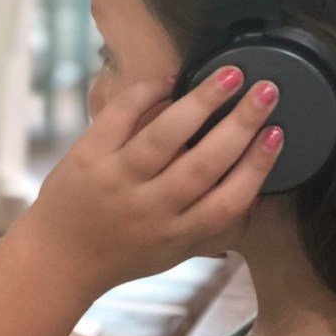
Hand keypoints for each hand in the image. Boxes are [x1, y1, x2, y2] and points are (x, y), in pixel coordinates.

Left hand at [11, 67, 281, 296]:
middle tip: (267, 90)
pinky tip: (170, 80)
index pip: (227, 201)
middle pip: (203, 164)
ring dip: (202, 102)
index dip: (257, 167)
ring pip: (165, 136)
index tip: (277, 134)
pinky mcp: (87, 157)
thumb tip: (255, 186)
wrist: (58, 259)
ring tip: (230, 75)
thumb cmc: (122, 253)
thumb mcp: (173, 251)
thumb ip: (211, 224)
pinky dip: (146, 94)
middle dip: (240, 124)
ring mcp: (116, 181)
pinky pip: (120, 116)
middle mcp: (149, 209)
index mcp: (176, 234)